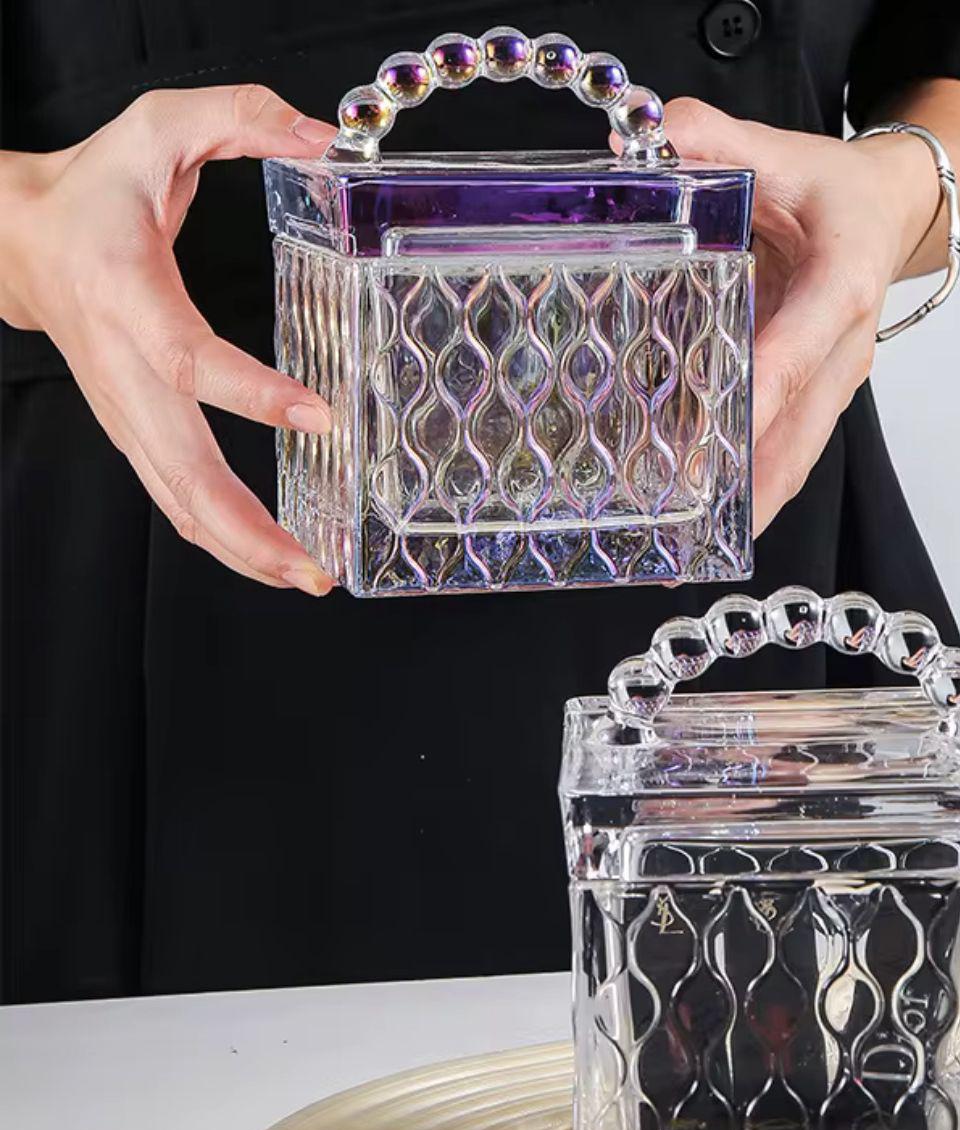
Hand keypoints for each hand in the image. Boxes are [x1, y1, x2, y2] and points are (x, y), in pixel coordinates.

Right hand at [0, 85, 338, 593]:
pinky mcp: (135, 432)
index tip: (319, 416)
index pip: (189, 357)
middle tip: (314, 568)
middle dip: (249, 528)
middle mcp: (123, 370)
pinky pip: (178, 499)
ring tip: (309, 578)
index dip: (251, 393)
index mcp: (128, 296)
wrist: (19, 239)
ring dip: (242, 550)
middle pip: (182, 470)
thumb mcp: (158, 125)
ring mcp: (125, 412)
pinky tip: (274, 559)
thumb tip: (325, 137)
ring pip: (179, 501)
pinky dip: (224, 537)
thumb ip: (239, 117)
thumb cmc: (94, 187)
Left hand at [658, 99, 941, 535]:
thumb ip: (716, 139)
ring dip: (751, 500)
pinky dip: (753, 487)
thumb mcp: (782, 149)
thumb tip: (649, 142)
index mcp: (844, 282)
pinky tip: (709, 516)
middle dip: (749, 481)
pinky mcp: (819, 396)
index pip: (800, 346)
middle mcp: (847, 345)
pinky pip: (788, 450)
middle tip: (690, 521)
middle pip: (802, 428)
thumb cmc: (835, 189)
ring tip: (691, 542)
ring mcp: (836, 379)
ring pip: (798, 454)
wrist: (887, 213)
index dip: (762, 394)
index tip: (723, 437)